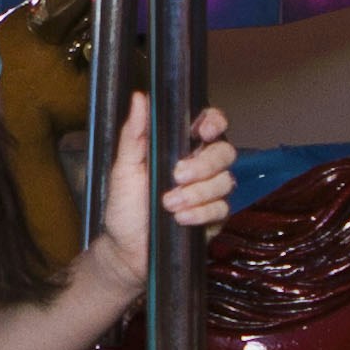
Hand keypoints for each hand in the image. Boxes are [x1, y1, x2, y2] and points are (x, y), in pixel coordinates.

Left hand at [90, 92, 238, 275]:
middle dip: (203, 165)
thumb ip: (134, 134)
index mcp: (180, 148)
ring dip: (197, 193)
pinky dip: (200, 213)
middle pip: (224, 152)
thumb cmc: (124, 207)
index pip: (211, 124)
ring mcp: (210, 192)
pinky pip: (222, 208)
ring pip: (226, 181)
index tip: (203, 131)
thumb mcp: (124, 169)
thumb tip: (140, 97)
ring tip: (169, 204)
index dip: (215, 122)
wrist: (126, 251)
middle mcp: (200, 167)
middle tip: (177, 176)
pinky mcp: (215, 217)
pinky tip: (181, 219)